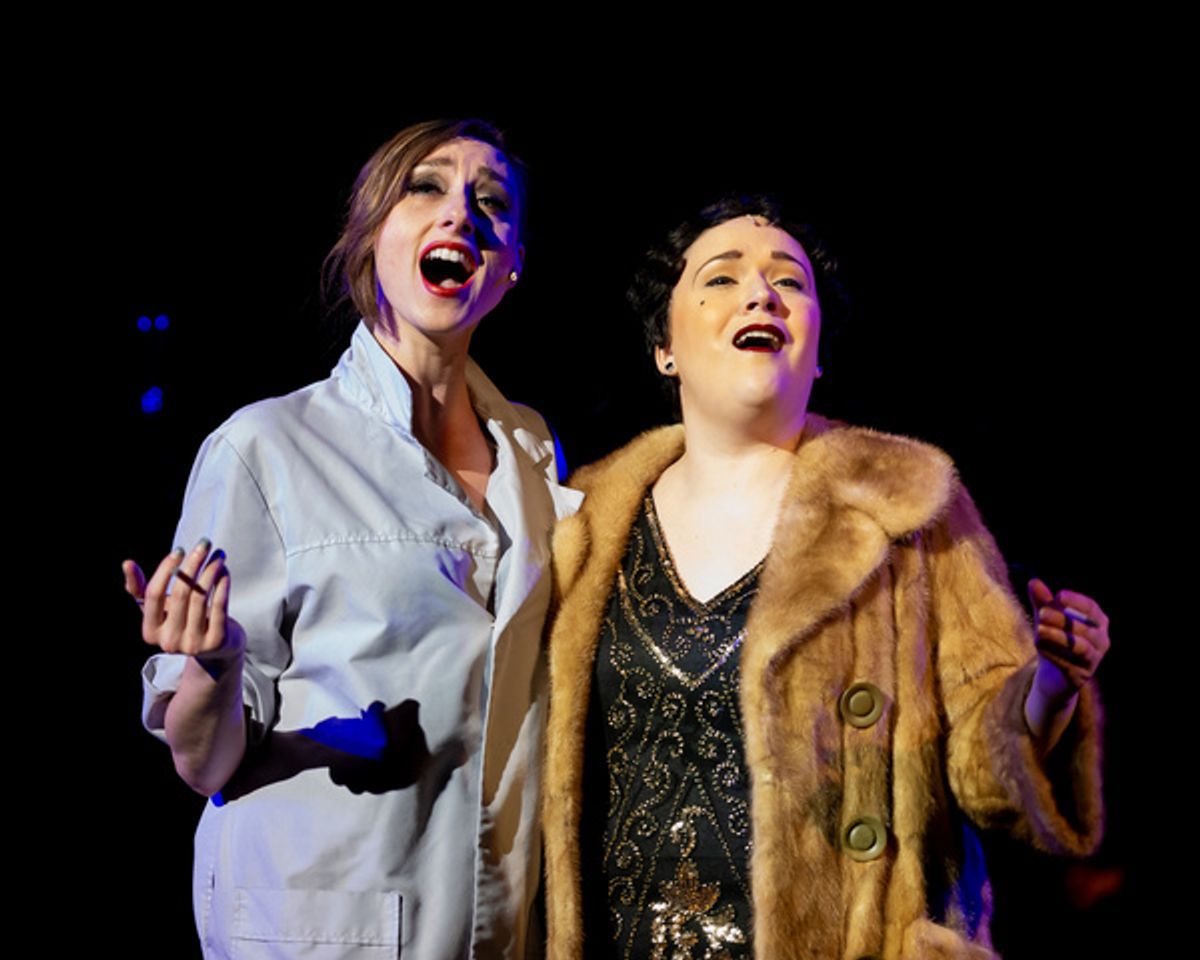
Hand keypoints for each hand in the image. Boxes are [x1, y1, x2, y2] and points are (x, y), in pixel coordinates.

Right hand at [123, 539, 244, 665]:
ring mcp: (193, 644)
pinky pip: (219, 606)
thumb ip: (141, 589)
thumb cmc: (182, 621)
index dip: (165, 570)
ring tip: (218, 554)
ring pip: (201, 597)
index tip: (179, 550)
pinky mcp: (217, 641)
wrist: (215, 648)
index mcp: (149, 632)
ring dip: (211, 570)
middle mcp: (169, 641)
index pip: (153, 595)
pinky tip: (224, 570)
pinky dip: (222, 585)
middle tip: (205, 544)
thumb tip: (127, 563)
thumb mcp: (159, 609)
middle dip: (193, 564)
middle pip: (180, 593)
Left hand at [1028, 578, 1109, 705]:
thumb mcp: (1046, 619)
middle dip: (1062, 620)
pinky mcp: (1081, 676)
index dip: (1077, 601)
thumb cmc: (1054, 639)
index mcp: (1097, 622)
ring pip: (1081, 647)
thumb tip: (1033, 581)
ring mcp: (1094, 660)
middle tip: (1041, 613)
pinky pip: (1070, 664)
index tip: (1058, 596)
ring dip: (1059, 637)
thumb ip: (1042, 601)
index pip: (1092, 608)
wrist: (1053, 675)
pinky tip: (1039, 645)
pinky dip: (1054, 654)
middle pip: (1085, 628)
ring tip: (1038, 630)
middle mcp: (1101, 641)